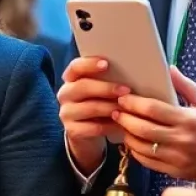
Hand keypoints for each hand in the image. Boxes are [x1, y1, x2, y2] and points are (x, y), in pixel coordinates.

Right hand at [57, 57, 129, 172]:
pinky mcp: (72, 130)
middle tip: (126, 90)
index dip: (89, 64)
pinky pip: (94, 127)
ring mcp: (66, 112)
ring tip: (127, 108)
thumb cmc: (100, 104)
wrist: (88, 132)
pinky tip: (121, 124)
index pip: (75, 67)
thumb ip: (108, 80)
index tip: (106, 64)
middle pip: (82, 86)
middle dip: (106, 88)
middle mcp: (65, 94)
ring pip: (90, 108)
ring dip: (111, 107)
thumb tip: (130, 73)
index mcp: (71, 79)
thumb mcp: (101, 91)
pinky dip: (110, 125)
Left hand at [113, 67, 195, 181]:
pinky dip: (135, 151)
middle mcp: (182, 140)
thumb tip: (169, 69)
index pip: (153, 110)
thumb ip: (185, 86)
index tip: (123, 98)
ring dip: (127, 135)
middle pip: (142, 129)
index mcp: (189, 120)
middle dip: (125, 118)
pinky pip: (147, 161)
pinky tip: (133, 141)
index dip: (134, 103)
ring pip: (141, 147)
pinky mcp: (174, 171)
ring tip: (122, 124)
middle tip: (116, 110)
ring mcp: (177, 158)